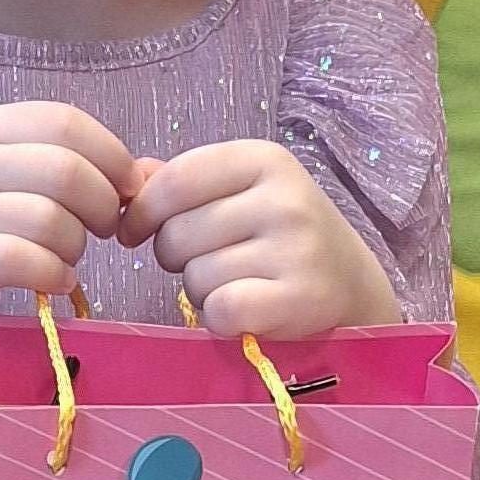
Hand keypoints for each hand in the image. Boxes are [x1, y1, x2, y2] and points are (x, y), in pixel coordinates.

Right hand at [0, 102, 143, 409]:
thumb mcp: (5, 187)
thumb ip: (74, 172)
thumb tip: (153, 173)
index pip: (66, 121)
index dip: (112, 157)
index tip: (126, 194)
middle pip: (67, 168)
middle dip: (105, 206)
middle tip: (104, 234)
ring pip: (51, 217)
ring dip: (77, 247)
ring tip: (66, 261)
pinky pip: (25, 260)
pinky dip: (54, 276)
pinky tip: (55, 284)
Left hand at [115, 136, 397, 345]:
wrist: (350, 283)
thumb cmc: (280, 235)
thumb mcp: (240, 193)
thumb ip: (183, 182)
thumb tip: (130, 179)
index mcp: (264, 159)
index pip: (174, 181)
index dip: (142, 212)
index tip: (136, 231)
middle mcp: (283, 198)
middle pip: (177, 234)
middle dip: (177, 257)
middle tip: (211, 263)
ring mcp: (295, 248)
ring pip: (195, 276)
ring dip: (201, 292)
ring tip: (237, 285)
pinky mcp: (298, 298)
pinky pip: (221, 310)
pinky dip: (220, 320)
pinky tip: (243, 313)